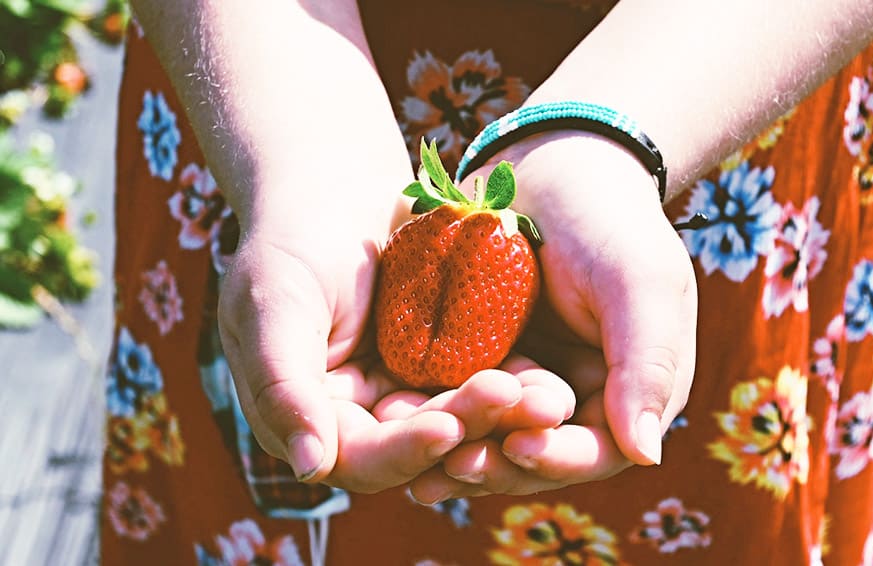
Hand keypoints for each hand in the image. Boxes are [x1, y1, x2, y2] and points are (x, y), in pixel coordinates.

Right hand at [217, 188, 574, 493]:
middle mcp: (361, 417)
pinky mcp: (444, 364)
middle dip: (471, 426)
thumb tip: (308, 468)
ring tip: (548, 398)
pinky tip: (548, 380)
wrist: (334, 186)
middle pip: (420, 443)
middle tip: (521, 404)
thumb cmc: (290, 238)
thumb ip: (284, 386)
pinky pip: (481, 380)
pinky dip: (514, 383)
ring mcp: (405, 391)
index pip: (359, 456)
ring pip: (459, 418)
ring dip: (502, 414)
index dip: (404, 449)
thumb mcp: (274, 305)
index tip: (448, 426)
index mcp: (310, 418)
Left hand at [407, 132, 696, 498]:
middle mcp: (583, 395)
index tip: (514, 449)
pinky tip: (398, 427)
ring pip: (496, 438)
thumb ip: (646, 364)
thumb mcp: (639, 282)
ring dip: (460, 454)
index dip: (559, 461)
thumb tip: (646, 457)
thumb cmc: (606, 216)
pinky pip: (462, 403)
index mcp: (632, 388)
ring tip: (416, 468)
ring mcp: (533, 380)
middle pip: (542, 457)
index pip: (599, 450)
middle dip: (499, 465)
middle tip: (449, 467)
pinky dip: (437, 419)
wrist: (553, 159)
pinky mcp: (489, 360)